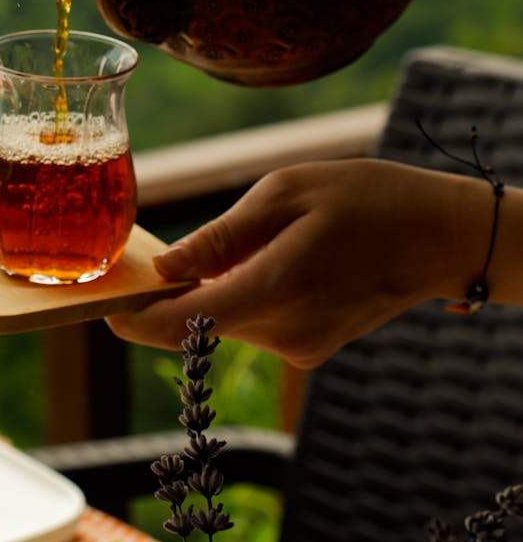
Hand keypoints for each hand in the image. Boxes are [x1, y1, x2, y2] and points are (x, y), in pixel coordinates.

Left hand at [107, 160, 493, 367]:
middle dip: (174, 291)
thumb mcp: (287, 193)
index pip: (183, 324)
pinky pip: (252, 323)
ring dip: (213, 289)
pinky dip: (242, 295)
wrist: (438, 235)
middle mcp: (286, 331)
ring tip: (249, 240)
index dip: (134, 321)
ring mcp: (300, 346)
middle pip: (197, 322)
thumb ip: (222, 237)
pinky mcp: (309, 348)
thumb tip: (163, 270)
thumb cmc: (365, 198)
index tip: (102, 308)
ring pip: (224, 322)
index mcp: (277, 287)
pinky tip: (272, 259)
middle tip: (170, 249)